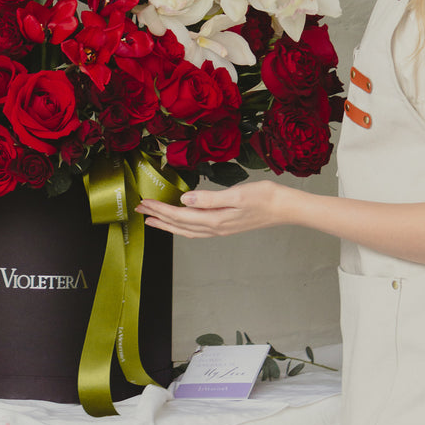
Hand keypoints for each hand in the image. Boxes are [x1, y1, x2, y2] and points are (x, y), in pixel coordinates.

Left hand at [135, 180, 283, 238]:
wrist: (285, 207)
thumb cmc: (265, 197)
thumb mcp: (237, 194)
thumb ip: (210, 198)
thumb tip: (185, 199)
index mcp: (216, 220)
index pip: (180, 216)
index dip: (160, 210)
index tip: (144, 202)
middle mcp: (215, 228)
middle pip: (179, 226)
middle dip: (158, 218)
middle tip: (139, 210)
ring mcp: (220, 229)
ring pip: (187, 230)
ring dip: (168, 224)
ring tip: (152, 219)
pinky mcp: (225, 226)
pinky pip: (197, 230)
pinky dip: (182, 227)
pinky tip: (180, 222)